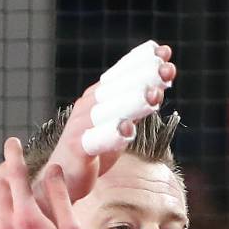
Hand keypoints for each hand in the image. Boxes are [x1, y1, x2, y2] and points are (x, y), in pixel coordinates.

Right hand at [47, 45, 174, 205]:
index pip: (121, 74)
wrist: (62, 177)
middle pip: (117, 88)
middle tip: (166, 68)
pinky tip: (129, 130)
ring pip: (107, 111)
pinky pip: (94, 141)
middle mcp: (88, 107)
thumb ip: (138, 104)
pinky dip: (111, 135)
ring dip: (132, 102)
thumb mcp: (120, 121)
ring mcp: (80, 127)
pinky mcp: (77, 150)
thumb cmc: (94, 147)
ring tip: (155, 95)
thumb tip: (161, 82)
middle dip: (142, 76)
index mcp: (99, 97)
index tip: (164, 50)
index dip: (140, 60)